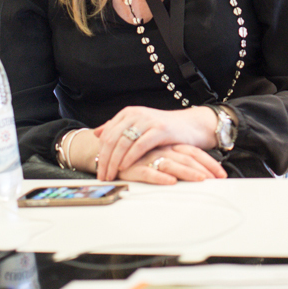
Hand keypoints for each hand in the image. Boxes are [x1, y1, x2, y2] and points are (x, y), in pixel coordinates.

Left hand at [93, 106, 218, 180]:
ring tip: (112, 174)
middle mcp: (136, 114)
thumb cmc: (164, 129)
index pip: (107, 133)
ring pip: (123, 143)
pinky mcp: (159, 129)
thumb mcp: (139, 126)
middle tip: (102, 175)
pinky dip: (129, 157)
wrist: (191, 125)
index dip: (100, 152)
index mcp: (128, 113)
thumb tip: (96, 133)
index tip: (97, 167)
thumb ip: (118, 128)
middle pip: (112, 139)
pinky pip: (139, 145)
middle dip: (105, 159)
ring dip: (114, 161)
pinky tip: (125, 167)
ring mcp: (147, 121)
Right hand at [116, 144, 226, 184]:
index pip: (194, 152)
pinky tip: (170, 182)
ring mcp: (149, 156)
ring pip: (172, 164)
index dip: (209, 163)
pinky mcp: (135, 166)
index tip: (221, 175)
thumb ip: (175, 162)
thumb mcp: (159, 156)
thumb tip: (198, 173)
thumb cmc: (137, 156)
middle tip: (218, 179)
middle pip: (187, 157)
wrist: (110, 151)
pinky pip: (148, 171)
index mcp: (169, 145)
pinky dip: (160, 176)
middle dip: (204, 169)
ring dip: (187, 172)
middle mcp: (161, 149)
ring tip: (201, 180)